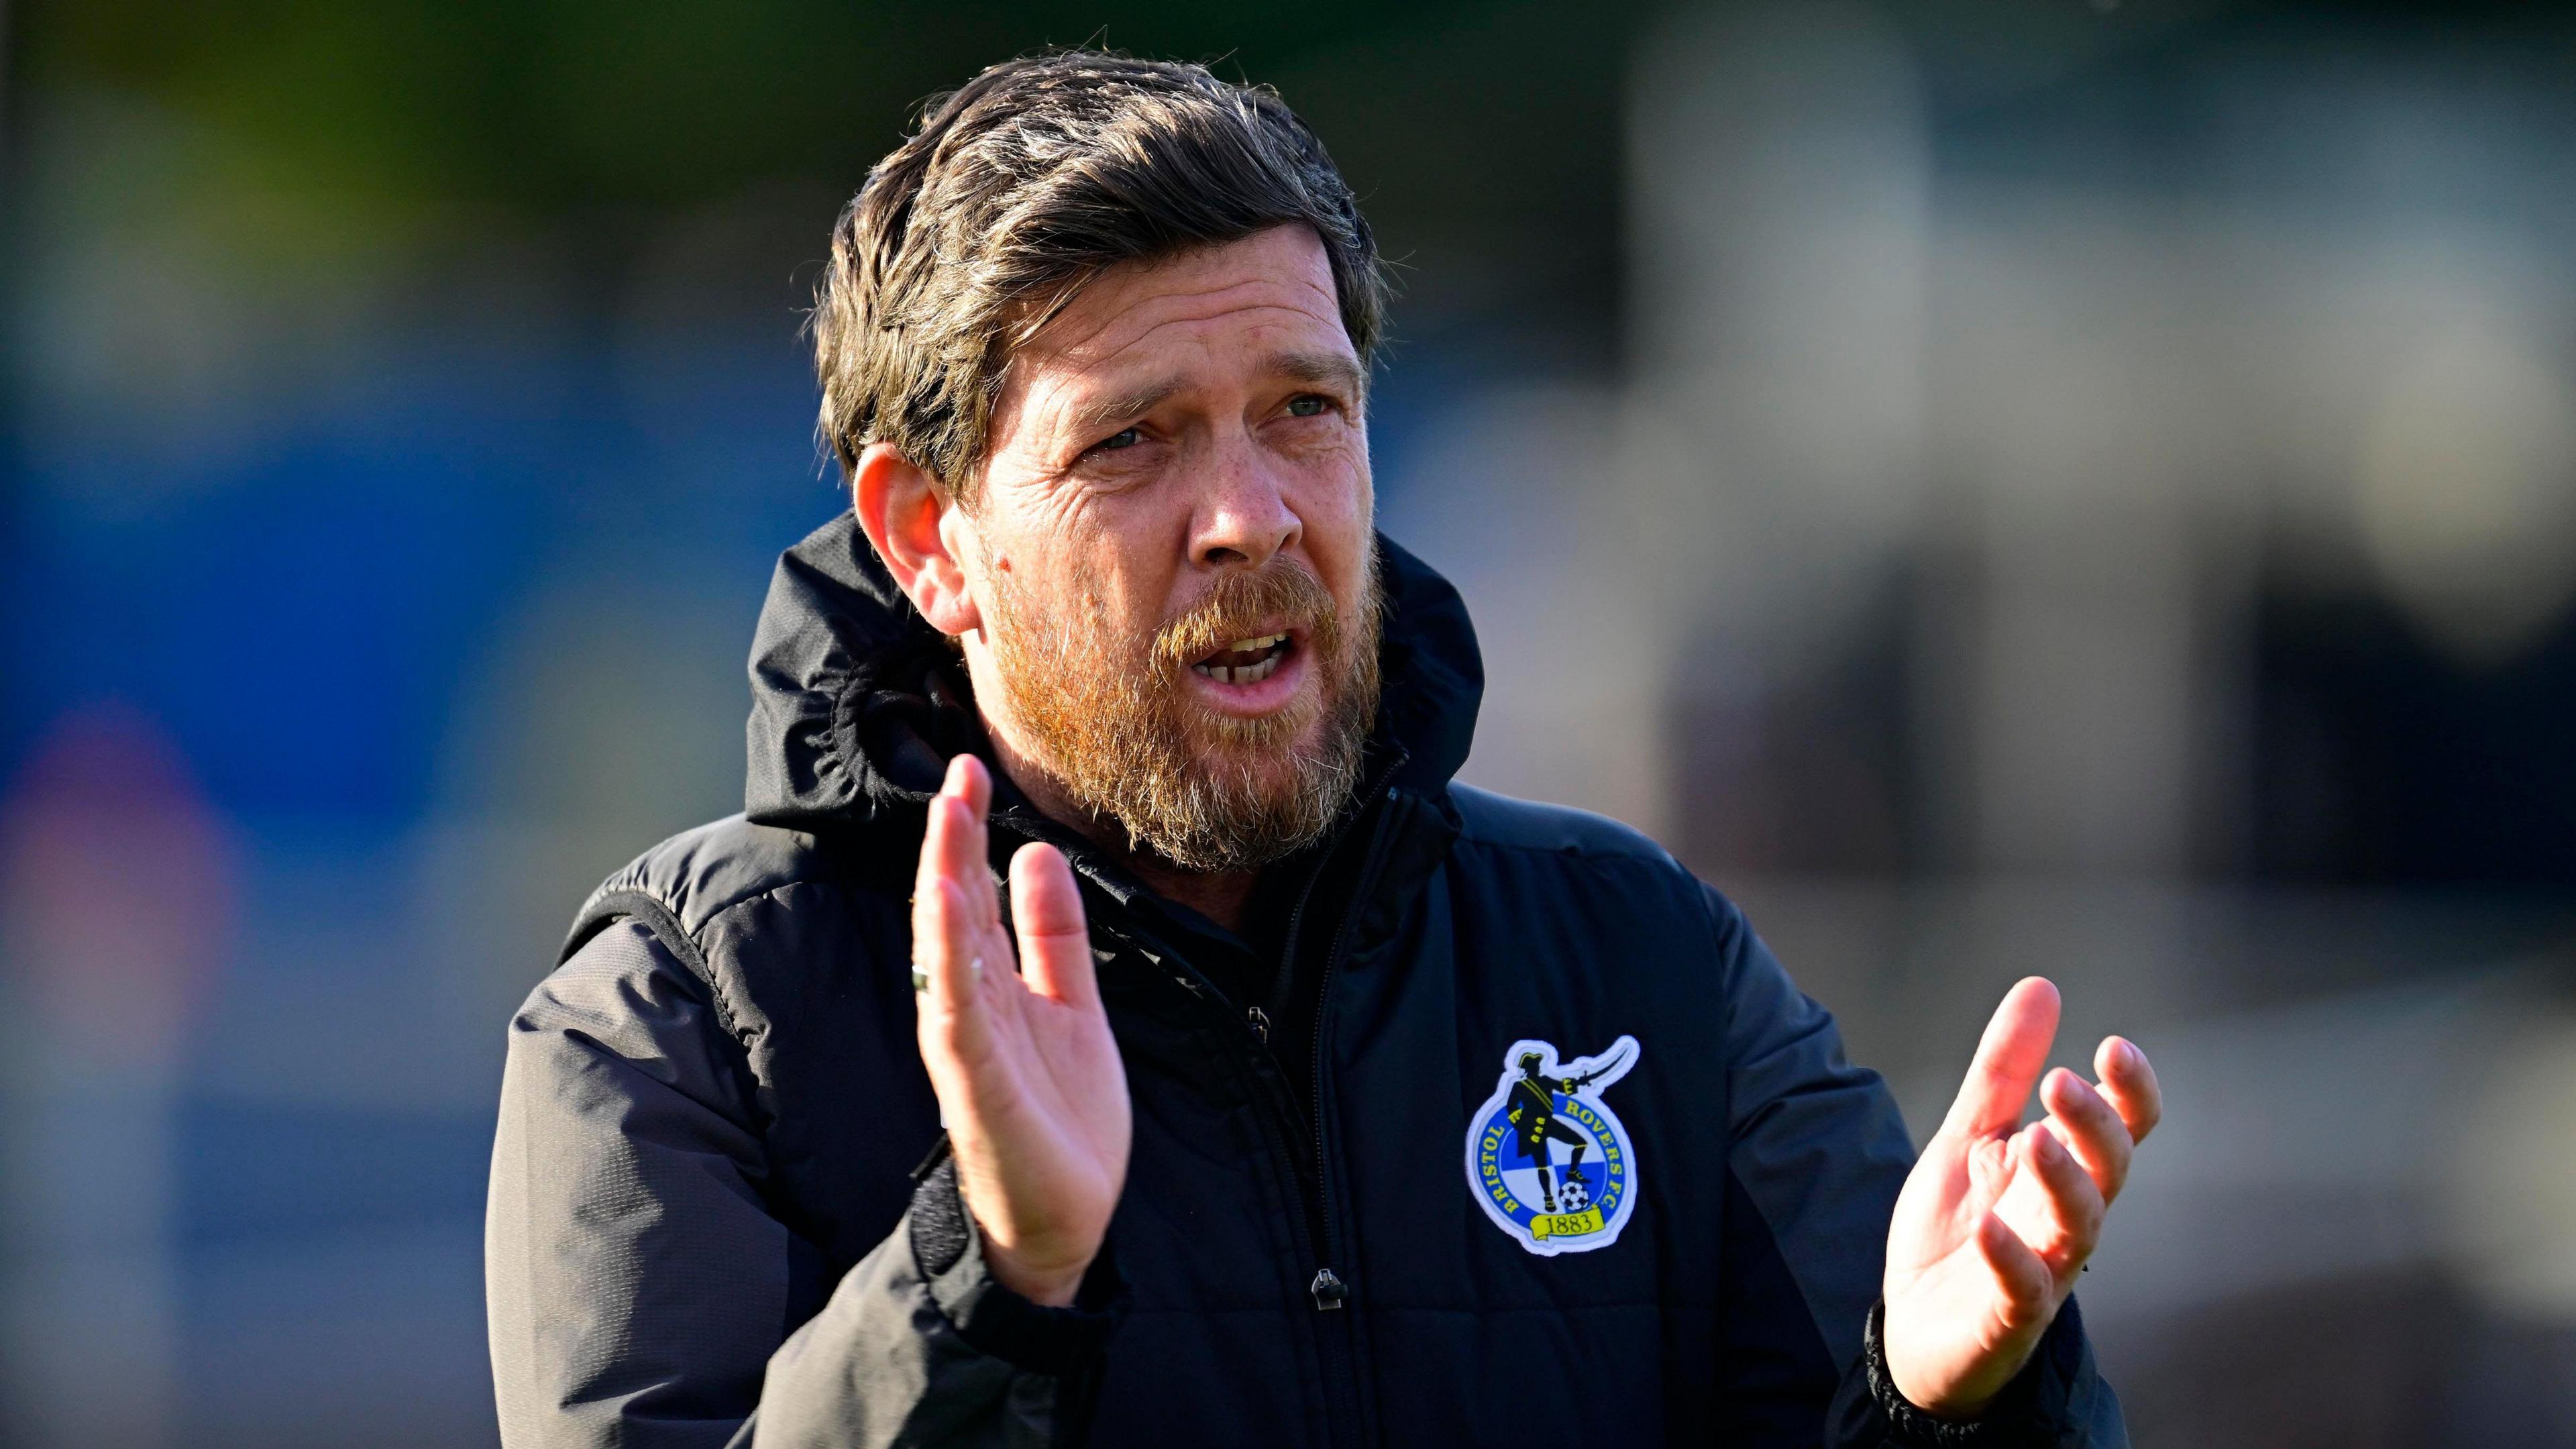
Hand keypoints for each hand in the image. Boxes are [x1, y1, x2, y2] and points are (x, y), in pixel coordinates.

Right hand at [913, 754, 1130, 1306]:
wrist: (1063, 1221)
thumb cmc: (1061, 1119)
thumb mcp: (1073, 1005)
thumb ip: (1053, 935)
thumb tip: (1035, 852)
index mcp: (994, 986)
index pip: (974, 894)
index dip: (971, 832)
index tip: (973, 768)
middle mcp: (970, 1007)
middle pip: (954, 910)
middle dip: (954, 840)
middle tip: (959, 770)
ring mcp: (969, 1046)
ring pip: (946, 952)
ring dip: (944, 884)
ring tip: (947, 819)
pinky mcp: (977, 1087)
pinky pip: (957, 1014)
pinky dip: (949, 961)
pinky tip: (947, 911)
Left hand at [1881, 977, 2161, 1417]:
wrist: (1917, 1325)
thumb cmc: (1959, 1226)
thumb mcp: (1971, 1134)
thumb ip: (2003, 1069)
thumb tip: (2043, 986)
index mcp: (2063, 1169)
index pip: (2121, 1127)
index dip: (2130, 1091)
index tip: (2116, 1046)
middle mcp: (2066, 1217)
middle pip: (2110, 1169)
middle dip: (2097, 1125)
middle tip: (2067, 1082)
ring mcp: (2044, 1268)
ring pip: (2080, 1226)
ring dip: (2065, 1181)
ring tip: (2037, 1140)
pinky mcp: (2007, 1316)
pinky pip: (2023, 1289)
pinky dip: (2011, 1259)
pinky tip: (1990, 1227)